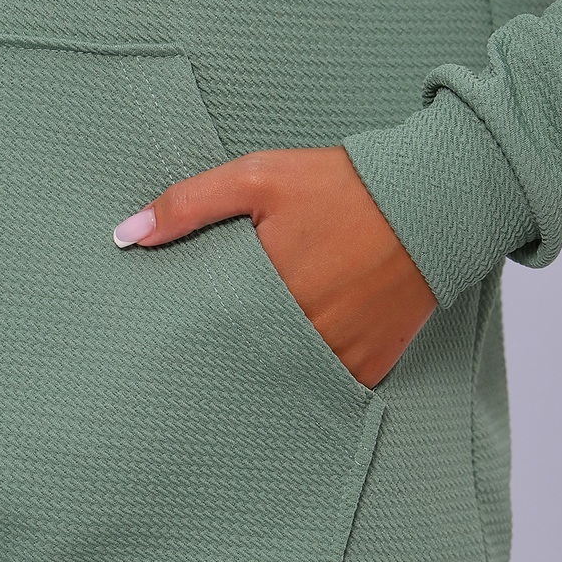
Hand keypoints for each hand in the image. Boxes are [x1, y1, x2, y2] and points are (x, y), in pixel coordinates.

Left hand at [112, 146, 437, 389]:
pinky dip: (309, 371)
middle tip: (204, 344)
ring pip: (281, 376)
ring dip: (265, 363)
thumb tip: (128, 234)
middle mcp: (302, 333)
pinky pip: (326, 384)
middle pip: (241, 358)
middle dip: (222, 350)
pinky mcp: (370, 366)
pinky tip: (297, 351)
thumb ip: (190, 203)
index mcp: (265, 291)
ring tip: (251, 345)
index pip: (204, 328)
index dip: (186, 328)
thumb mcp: (260, 177)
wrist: (433, 201)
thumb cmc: (343, 186)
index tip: (169, 328)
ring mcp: (339, 355)